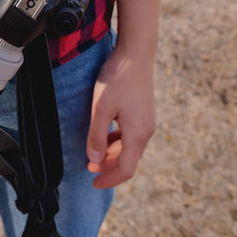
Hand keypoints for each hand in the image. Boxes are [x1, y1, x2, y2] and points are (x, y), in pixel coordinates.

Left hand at [86, 46, 156, 189]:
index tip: (93, 183)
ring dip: (113, 155)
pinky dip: (119, 142)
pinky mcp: (144, 112)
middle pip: (129, 160)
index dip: (109, 179)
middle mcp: (146, 131)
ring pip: (130, 148)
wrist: (136, 53)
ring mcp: (147, 121)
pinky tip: (106, 136)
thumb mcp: (101, 108)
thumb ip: (97, 135)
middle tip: (89, 169)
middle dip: (109, 168)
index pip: (125, 169)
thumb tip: (94, 160)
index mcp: (137, 134)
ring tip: (94, 154)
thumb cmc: (117, 78)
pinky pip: (132, 136)